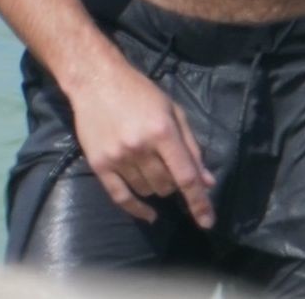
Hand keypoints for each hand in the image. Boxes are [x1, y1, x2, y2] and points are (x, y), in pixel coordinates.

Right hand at [67, 60, 215, 226]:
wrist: (97, 82)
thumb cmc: (141, 93)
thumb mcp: (174, 111)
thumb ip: (192, 147)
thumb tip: (207, 181)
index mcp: (163, 132)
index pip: (185, 175)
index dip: (199, 201)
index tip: (208, 222)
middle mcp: (140, 148)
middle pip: (166, 185)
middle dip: (175, 182)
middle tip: (171, 165)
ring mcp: (118, 158)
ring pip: (146, 190)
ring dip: (157, 187)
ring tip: (153, 167)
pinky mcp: (99, 165)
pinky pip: (120, 197)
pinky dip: (136, 209)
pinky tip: (149, 214)